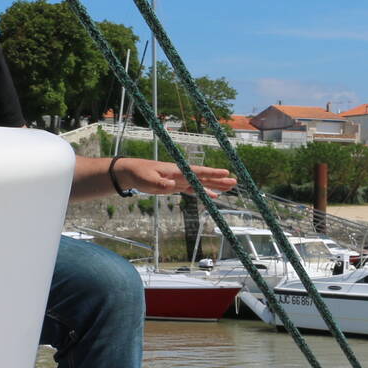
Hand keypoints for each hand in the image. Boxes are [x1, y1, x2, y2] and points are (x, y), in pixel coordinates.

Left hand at [111, 158, 234, 197]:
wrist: (132, 173)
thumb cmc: (139, 174)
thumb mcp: (148, 180)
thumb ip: (161, 184)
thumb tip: (173, 186)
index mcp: (177, 171)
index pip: (197, 172)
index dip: (211, 173)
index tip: (225, 172)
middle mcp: (181, 174)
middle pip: (204, 177)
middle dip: (219, 180)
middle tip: (235, 182)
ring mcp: (180, 180)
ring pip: (201, 183)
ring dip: (215, 186)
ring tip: (230, 188)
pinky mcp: (177, 186)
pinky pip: (194, 190)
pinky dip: (204, 192)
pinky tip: (213, 196)